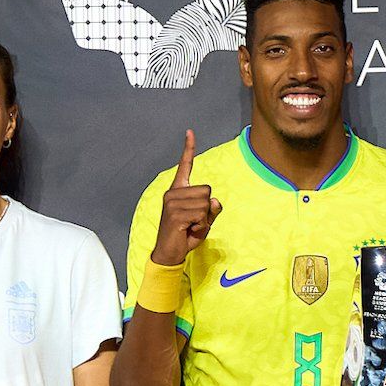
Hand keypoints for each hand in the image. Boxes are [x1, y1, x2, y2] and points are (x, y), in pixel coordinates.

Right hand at [150, 129, 220, 266]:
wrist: (169, 253)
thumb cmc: (186, 235)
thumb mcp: (204, 221)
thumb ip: (212, 209)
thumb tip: (215, 200)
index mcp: (178, 190)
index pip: (185, 166)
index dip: (188, 149)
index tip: (190, 132)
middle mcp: (173, 193)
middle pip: (207, 191)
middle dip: (207, 209)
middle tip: (194, 221)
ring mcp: (172, 203)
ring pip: (205, 204)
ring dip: (204, 219)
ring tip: (191, 226)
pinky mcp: (175, 214)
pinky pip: (201, 215)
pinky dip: (200, 225)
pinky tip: (188, 230)